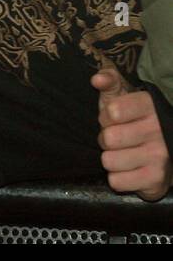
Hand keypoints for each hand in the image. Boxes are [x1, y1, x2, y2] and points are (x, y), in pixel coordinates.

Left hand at [93, 68, 171, 200]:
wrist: (163, 148)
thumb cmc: (134, 118)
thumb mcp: (122, 95)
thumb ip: (110, 81)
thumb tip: (97, 79)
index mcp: (150, 106)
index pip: (113, 111)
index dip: (106, 116)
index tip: (115, 117)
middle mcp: (159, 131)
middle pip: (108, 138)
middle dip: (106, 139)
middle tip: (117, 138)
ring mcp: (160, 156)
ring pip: (109, 161)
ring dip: (111, 159)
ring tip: (123, 153)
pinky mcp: (156, 180)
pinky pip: (116, 181)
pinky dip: (118, 178)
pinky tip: (129, 169)